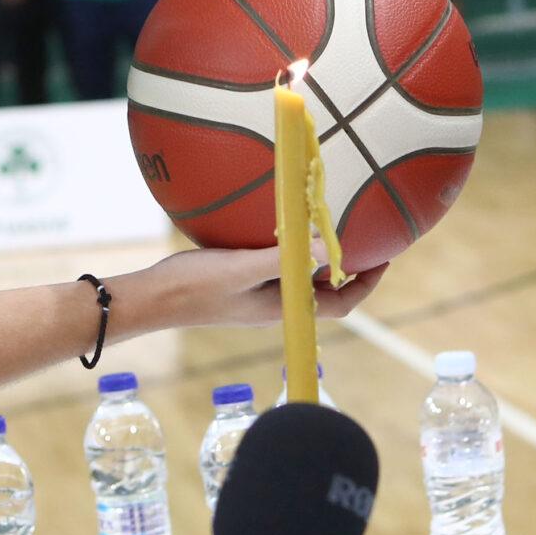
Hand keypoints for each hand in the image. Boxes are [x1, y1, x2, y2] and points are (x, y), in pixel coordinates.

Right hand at [117, 247, 389, 330]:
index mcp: (281, 308)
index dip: (366, 284)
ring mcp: (256, 295)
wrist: (150, 300)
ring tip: (335, 229)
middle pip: (325, 292)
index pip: (340, 304)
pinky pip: (278, 267)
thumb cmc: (194, 286)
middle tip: (368, 238)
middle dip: (350, 269)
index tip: (385, 258)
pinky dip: (293, 250)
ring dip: (322, 259)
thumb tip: (332, 250)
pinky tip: (286, 226)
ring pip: (302, 279)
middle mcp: (274, 305)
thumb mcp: (242, 269)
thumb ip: (284, 259)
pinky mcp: (238, 284)